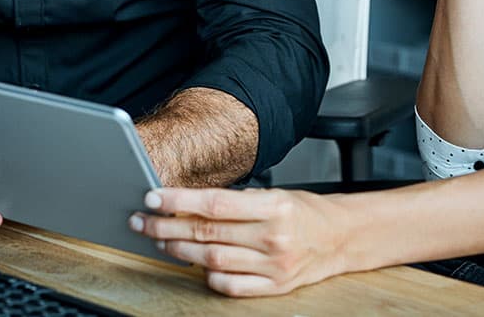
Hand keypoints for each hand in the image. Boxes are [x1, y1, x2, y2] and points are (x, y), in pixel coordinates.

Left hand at [130, 186, 347, 296]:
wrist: (340, 238)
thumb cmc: (305, 211)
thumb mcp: (276, 194)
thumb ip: (238, 201)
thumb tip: (190, 201)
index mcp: (274, 207)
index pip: (215, 204)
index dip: (179, 200)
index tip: (152, 197)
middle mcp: (273, 237)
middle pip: (207, 233)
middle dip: (167, 226)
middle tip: (142, 220)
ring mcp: (273, 267)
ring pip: (212, 260)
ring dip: (179, 250)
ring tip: (159, 239)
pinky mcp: (273, 289)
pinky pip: (230, 287)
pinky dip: (208, 277)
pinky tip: (195, 265)